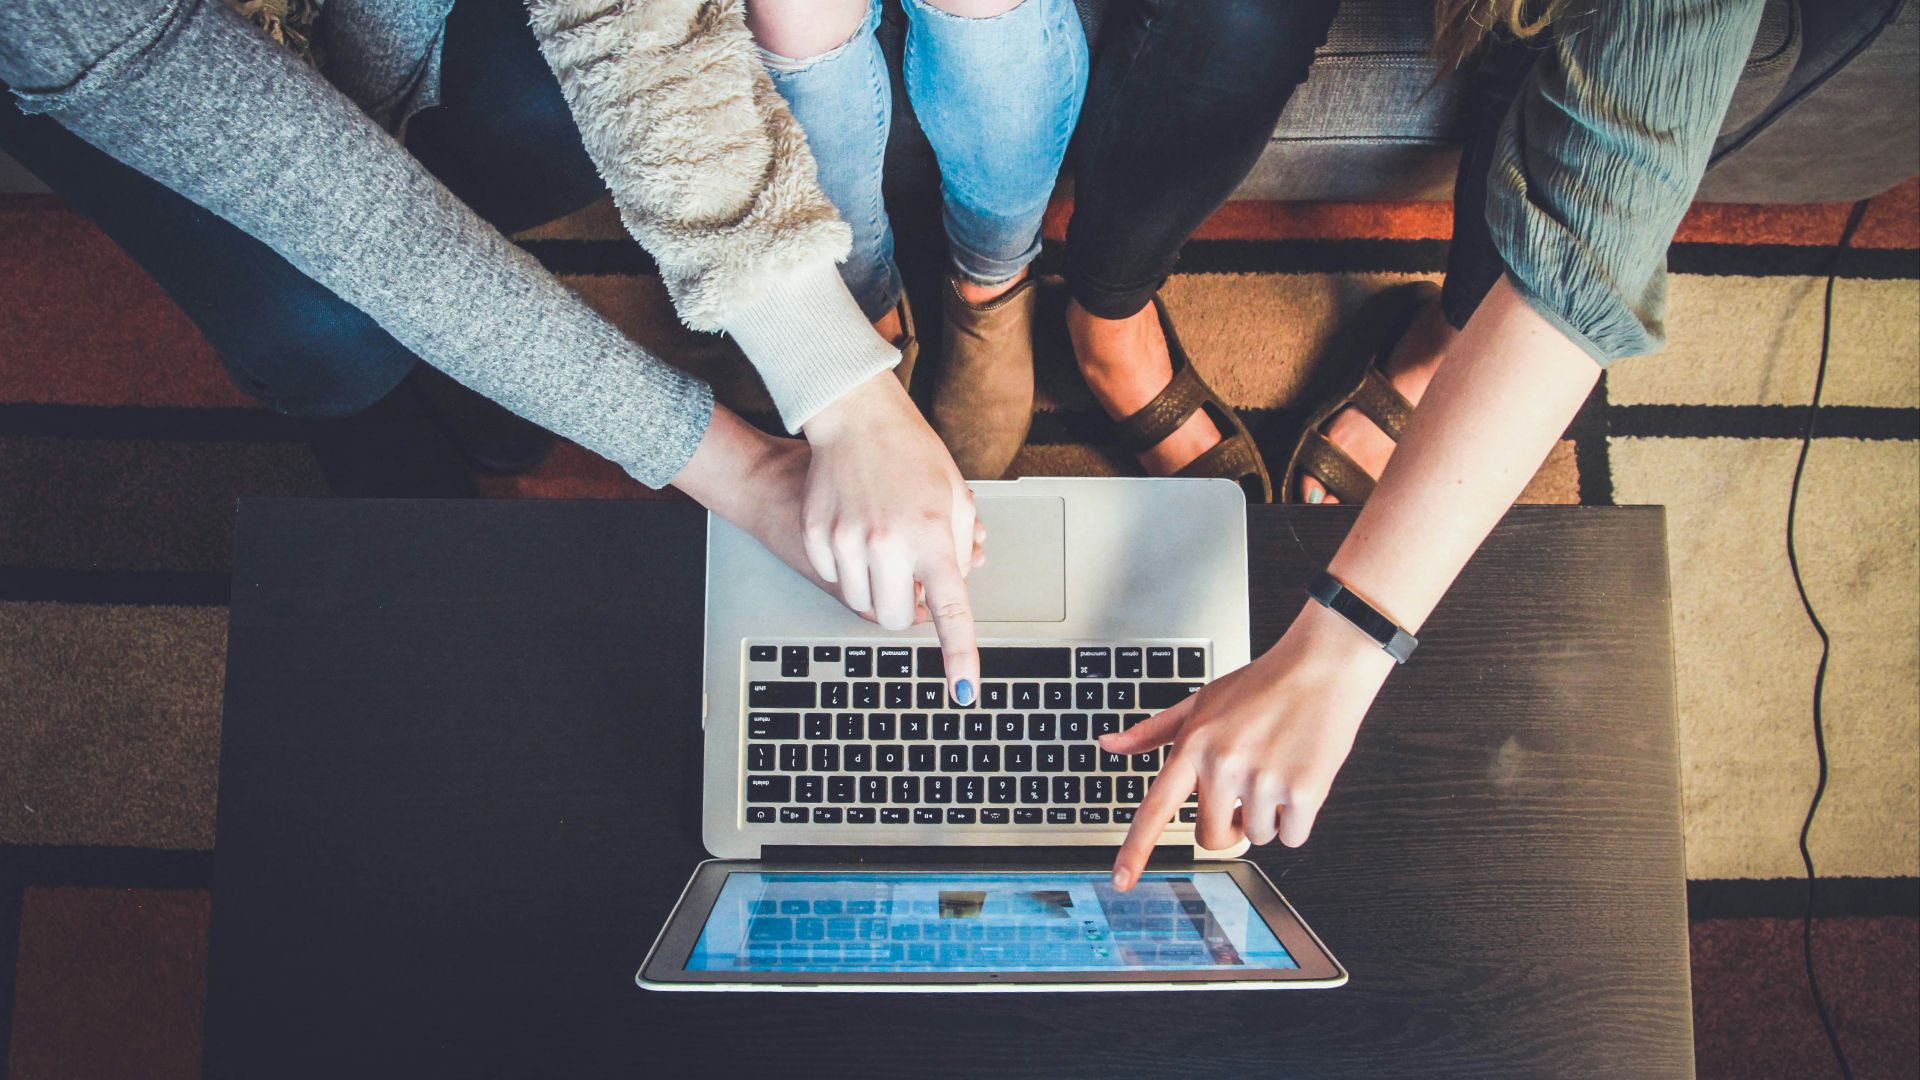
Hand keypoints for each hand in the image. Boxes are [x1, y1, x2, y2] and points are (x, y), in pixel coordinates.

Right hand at [800, 372, 982, 701]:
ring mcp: (847, 541)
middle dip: (905, 609)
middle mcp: (888, 543)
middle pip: (894, 618)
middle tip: (911, 579)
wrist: (855, 417)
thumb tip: (957, 586)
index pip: (951, 610)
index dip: (959, 655)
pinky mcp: (817, 536)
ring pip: (861, 603)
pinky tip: (856, 531)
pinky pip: (834, 578)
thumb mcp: (955, 496)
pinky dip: (848, 568)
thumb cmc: (911, 452)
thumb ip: (961, 548)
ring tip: (884, 546)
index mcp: (932, 536)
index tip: (964, 690)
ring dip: (876, 588)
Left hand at [1101, 601, 1396, 889]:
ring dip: (1268, 816)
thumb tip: (1109, 745)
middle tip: (1245, 793)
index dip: (1136, 850)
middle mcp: (1224, 765)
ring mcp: (1263, 780)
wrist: (1322, 667)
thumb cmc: (1262, 685)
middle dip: (1228, 826)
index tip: (1121, 881)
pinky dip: (1298, 819)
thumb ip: (1153, 731)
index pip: (1156, 809)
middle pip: (1212, 838)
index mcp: (1194, 746)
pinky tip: (1299, 778)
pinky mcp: (1303, 791)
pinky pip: (1292, 837)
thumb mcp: (1200, 701)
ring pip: (1256, 836)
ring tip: (1276, 769)